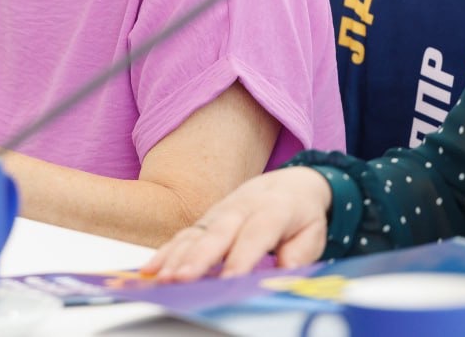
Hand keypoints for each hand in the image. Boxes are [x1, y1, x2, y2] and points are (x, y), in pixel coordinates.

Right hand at [141, 167, 332, 281]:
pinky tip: (150, 271)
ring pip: (194, 235)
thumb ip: (299, 253)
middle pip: (217, 233)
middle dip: (199, 258)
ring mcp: (218, 214)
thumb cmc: (300, 214)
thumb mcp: (313, 232)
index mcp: (271, 210)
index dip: (243, 258)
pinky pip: (182, 237)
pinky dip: (165, 254)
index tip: (232, 280)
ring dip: (176, 257)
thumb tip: (283, 271)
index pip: (255, 235)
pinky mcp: (204, 222)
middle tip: (184, 278)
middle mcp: (239, 209)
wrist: (287, 184)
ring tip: (163, 278)